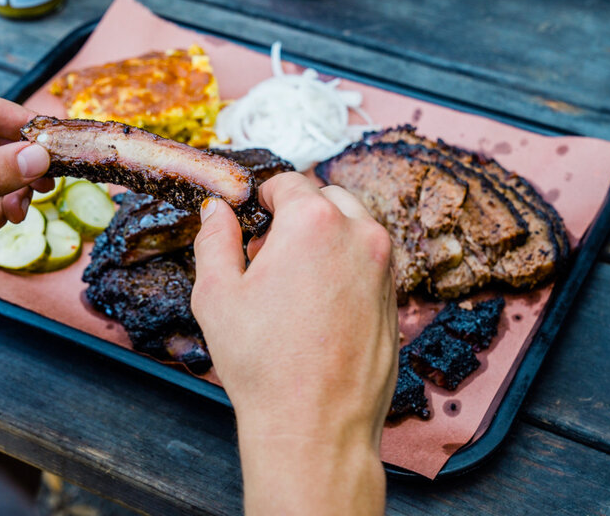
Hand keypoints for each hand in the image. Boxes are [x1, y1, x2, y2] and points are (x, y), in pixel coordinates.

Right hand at [192, 172, 396, 515]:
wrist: (315, 426)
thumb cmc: (262, 363)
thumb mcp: (216, 294)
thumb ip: (214, 240)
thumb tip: (217, 211)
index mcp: (313, 223)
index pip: (289, 182)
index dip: (263, 197)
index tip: (251, 218)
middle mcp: (359, 235)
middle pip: (327, 198)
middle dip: (297, 215)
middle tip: (268, 254)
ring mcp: (384, 268)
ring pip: (353, 228)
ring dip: (325, 238)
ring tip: (293, 283)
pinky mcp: (394, 299)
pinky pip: (369, 262)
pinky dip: (346, 266)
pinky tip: (318, 307)